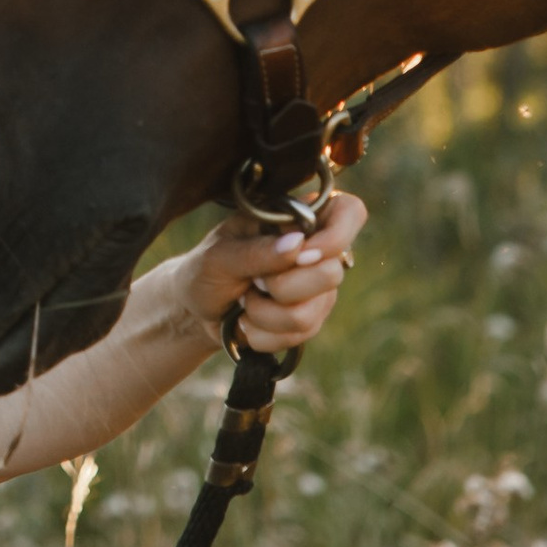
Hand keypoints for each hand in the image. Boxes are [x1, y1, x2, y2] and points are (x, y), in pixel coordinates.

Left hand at [182, 185, 367, 355]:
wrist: (196, 310)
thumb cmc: (206, 269)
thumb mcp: (220, 254)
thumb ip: (257, 250)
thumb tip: (297, 245)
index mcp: (297, 219)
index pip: (350, 212)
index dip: (336, 236)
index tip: (302, 255)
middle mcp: (316, 251)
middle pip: (332, 273)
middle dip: (283, 287)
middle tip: (253, 281)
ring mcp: (316, 289)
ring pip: (312, 312)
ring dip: (266, 314)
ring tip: (245, 301)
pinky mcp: (309, 320)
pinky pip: (299, 334)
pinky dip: (264, 333)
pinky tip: (248, 322)